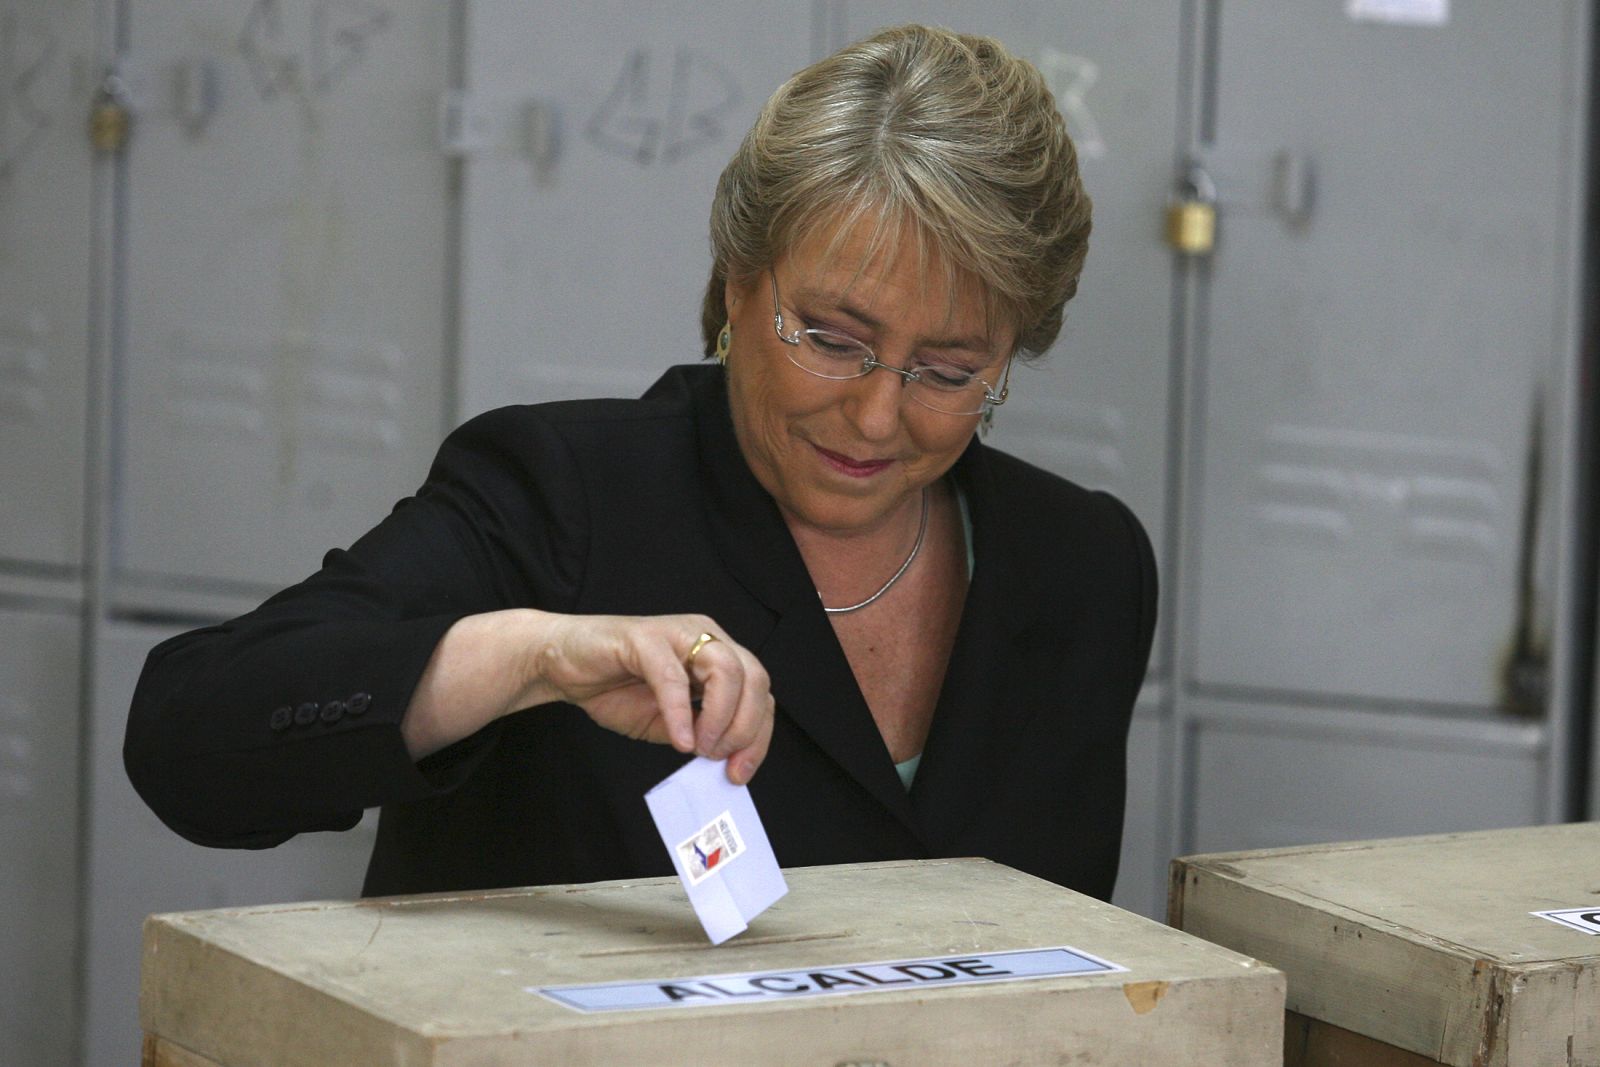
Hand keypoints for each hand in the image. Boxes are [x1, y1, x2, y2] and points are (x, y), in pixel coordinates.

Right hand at [528, 614, 773, 784]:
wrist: (562, 665)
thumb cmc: (614, 688)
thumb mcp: (669, 722)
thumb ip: (700, 733)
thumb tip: (727, 759)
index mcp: (718, 655)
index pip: (759, 692)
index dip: (758, 736)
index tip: (740, 771)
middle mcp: (706, 637)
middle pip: (755, 677)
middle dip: (746, 728)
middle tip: (721, 759)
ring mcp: (678, 633)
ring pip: (726, 670)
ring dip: (721, 718)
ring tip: (699, 747)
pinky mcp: (644, 638)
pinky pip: (672, 677)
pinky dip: (680, 712)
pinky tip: (679, 739)